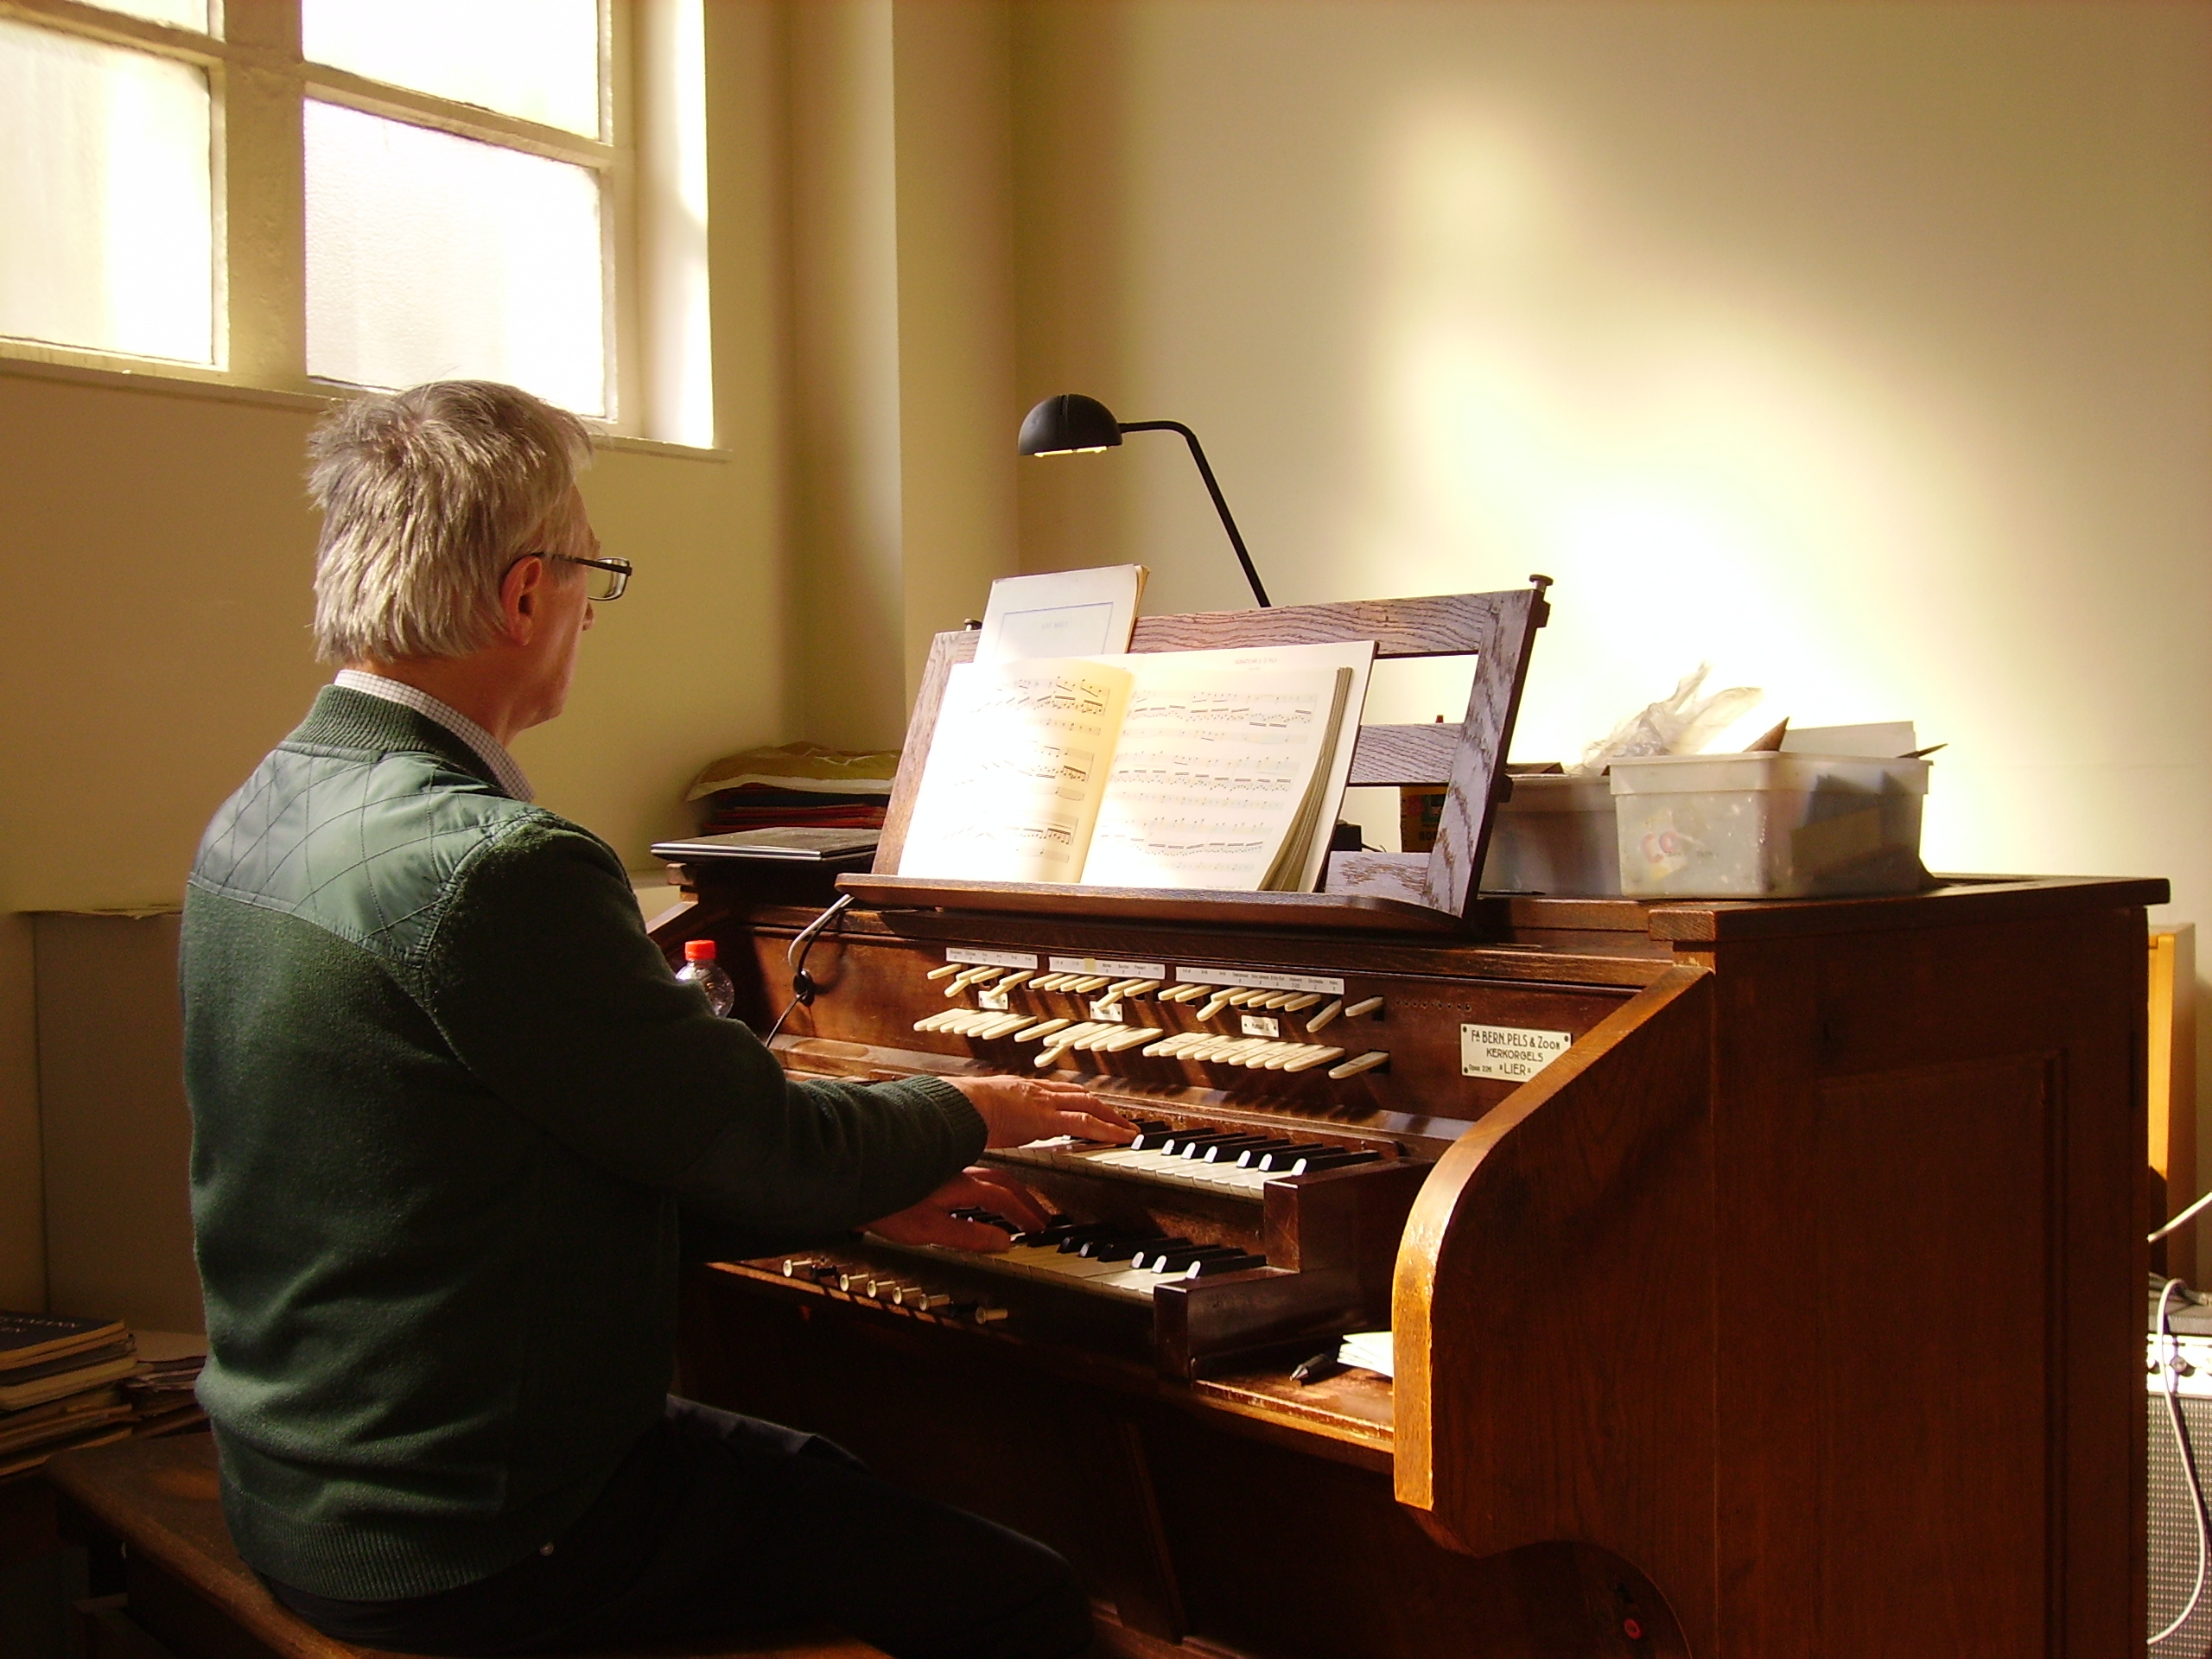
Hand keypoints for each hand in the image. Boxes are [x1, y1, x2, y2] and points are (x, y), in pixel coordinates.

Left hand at [866, 1167, 1050, 1251]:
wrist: (857, 1181)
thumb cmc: (886, 1206)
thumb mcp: (929, 1231)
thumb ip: (967, 1236)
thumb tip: (1002, 1243)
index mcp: (961, 1187)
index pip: (1002, 1199)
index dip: (1022, 1214)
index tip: (1036, 1228)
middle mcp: (957, 1173)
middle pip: (1002, 1183)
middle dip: (1024, 1201)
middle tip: (1038, 1218)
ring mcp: (946, 1171)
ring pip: (988, 1177)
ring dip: (1009, 1193)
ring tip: (1018, 1207)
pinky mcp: (935, 1173)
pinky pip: (972, 1177)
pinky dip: (988, 1188)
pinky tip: (981, 1198)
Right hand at [944, 1074, 1135, 1148]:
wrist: (957, 1106)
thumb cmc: (956, 1112)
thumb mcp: (971, 1113)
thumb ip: (978, 1121)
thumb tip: (968, 1130)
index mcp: (1016, 1090)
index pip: (1053, 1092)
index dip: (1071, 1099)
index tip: (1083, 1106)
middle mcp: (1034, 1092)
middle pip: (1077, 1095)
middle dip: (1099, 1106)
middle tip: (1117, 1116)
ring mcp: (1043, 1103)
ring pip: (1088, 1106)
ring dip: (1111, 1117)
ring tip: (1127, 1129)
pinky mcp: (1048, 1120)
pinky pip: (1087, 1124)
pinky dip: (1108, 1130)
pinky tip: (1123, 1138)